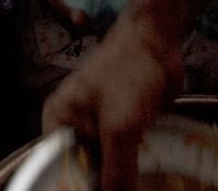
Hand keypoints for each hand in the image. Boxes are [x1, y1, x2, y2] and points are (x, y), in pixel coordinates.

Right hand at [42, 13, 181, 190]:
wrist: (158, 41)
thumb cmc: (128, 73)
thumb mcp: (119, 126)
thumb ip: (116, 170)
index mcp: (58, 120)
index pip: (59, 168)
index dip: (77, 186)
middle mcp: (75, 124)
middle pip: (86, 168)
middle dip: (103, 183)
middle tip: (127, 190)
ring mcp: (101, 123)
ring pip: (110, 162)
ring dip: (124, 176)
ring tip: (140, 187)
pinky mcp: (126, 123)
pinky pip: (128, 153)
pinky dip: (138, 164)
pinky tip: (149, 179)